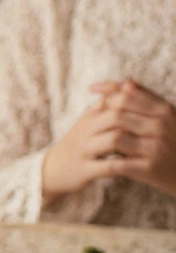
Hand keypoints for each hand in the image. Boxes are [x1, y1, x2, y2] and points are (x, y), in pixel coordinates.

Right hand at [42, 79, 175, 202]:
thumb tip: (129, 84)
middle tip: (162, 131)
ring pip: (113, 139)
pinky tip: (140, 168)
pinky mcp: (85, 169)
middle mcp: (86, 129)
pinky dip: (128, 167)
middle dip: (141, 123)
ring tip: (153, 149)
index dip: (138, 104)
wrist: (54, 168)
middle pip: (116, 116)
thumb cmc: (80, 143)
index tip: (159, 113)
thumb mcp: (91, 121)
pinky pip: (109, 167)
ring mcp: (85, 149)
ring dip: (136, 144)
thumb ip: (107, 104)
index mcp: (90, 116)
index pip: (114, 99)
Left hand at [88, 80, 175, 195]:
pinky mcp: (151, 169)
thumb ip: (147, 101)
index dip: (107, 89)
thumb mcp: (167, 120)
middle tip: (86, 119)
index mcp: (165, 112)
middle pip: (118, 113)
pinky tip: (99, 160)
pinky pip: (119, 163)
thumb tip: (126, 83)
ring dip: (99, 139)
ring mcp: (157, 148)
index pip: (129, 94)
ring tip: (89, 139)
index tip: (91, 89)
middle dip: (98, 115)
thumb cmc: (175, 145)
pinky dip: (105, 161)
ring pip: (116, 137)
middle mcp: (162, 127)